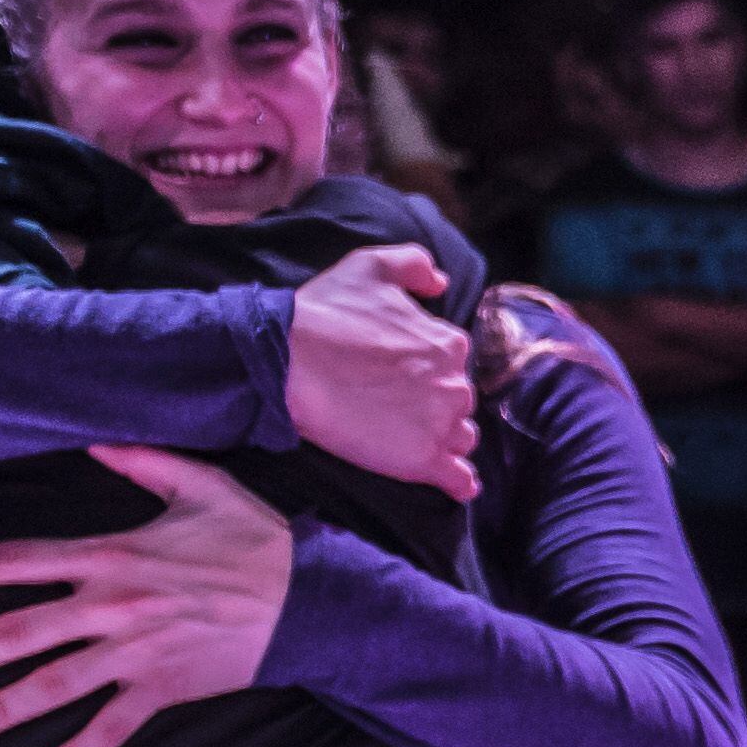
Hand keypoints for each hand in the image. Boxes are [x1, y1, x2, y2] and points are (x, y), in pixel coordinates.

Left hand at [0, 447, 296, 746]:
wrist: (315, 596)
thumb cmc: (258, 538)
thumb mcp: (201, 483)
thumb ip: (142, 460)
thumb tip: (94, 439)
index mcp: (111, 555)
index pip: (18, 562)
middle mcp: (113, 607)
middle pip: (21, 633)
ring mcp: (137, 653)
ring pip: (56, 685)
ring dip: (5, 707)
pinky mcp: (167, 688)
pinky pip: (115, 726)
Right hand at [285, 245, 480, 499]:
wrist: (286, 363)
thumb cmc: (323, 313)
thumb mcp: (370, 266)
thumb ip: (414, 264)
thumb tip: (442, 282)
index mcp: (448, 343)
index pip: (452, 361)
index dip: (425, 367)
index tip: (395, 371)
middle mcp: (455, 384)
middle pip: (457, 400)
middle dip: (434, 401)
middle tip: (393, 402)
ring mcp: (441, 425)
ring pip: (460, 436)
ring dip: (443, 436)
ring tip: (407, 435)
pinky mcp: (421, 460)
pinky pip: (458, 478)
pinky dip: (459, 481)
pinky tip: (453, 482)